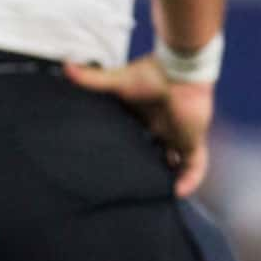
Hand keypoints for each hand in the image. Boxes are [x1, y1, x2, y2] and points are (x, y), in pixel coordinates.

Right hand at [65, 54, 214, 195]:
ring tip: (156, 193)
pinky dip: (189, 179)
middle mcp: (162, 128)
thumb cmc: (152, 73)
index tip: (117, 164)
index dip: (132, 150)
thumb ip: (92, 79)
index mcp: (145, 116)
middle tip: (135, 184)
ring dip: (170, 175)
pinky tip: (177, 192)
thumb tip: (65, 67)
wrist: (180, 71)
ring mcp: (178, 135)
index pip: (138, 137)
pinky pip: (195, 165)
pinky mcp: (191, 141)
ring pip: (177, 161)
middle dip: (150, 168)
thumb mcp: (116, 80)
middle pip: (157, 153)